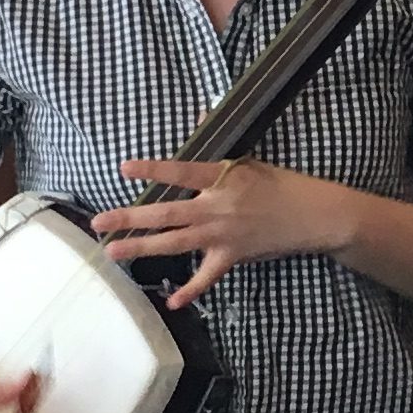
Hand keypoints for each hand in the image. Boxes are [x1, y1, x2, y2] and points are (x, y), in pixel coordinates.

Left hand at [92, 159, 352, 309]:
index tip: (124, 168)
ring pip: (175, 244)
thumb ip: (219, 139)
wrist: (313, 216)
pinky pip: (207, 276)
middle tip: (99, 223)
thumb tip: (202, 111)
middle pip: (166, 214)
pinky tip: (171, 301)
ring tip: (113, 252)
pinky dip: (190, 290)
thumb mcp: (251, 158)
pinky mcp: (233, 256)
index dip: (152, 170)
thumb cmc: (282, 184)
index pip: (180, 173)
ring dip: (142, 248)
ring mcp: (223, 235)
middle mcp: (217, 207)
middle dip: (129, 218)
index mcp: (222, 178)